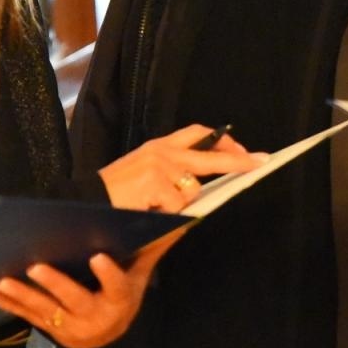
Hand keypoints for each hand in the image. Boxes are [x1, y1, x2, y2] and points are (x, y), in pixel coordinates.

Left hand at [0, 229, 185, 347]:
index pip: (116, 285)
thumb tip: (180, 218)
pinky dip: (10, 304)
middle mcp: (95, 315)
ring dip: (22, 295)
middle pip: (74, 299)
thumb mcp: (141, 276)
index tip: (98, 256)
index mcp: (119, 299)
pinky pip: (29, 316)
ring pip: (45, 309)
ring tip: (3, 281)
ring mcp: (70, 324)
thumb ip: (153, 248)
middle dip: (54, 283)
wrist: (108, 338)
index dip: (107, 273)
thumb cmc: (125, 296)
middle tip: (36, 266)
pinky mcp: (51, 328)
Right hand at [98, 124, 264, 211]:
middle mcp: (162, 151)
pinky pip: (177, 206)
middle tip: (260, 163)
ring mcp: (159, 166)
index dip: (224, 142)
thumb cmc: (116, 192)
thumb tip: (205, 183)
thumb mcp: (144, 172)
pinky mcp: (155, 184)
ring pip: (191, 190)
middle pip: (211, 155)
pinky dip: (166, 214)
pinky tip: (147, 210)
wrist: (87, 202)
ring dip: (179, 204)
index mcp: (160, 145)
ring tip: (152, 205)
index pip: (198, 133)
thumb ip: (173, 171)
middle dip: (238, 161)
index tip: (245, 152)